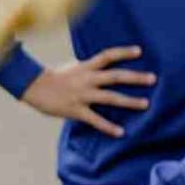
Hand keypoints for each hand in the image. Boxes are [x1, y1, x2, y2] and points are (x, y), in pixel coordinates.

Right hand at [21, 45, 156, 136]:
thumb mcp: (71, 68)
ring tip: (146, 104)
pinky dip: (108, 127)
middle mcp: (86, 79)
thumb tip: (102, 67)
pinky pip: (95, 119)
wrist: (32, 87)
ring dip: (130, 101)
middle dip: (135, 77)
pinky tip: (120, 132)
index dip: (123, 52)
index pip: (107, 56)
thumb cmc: (52, 78)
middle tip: (153, 79)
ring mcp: (82, 95)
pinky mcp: (76, 110)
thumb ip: (87, 68)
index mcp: (85, 67)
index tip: (139, 51)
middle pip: (115, 76)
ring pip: (110, 97)